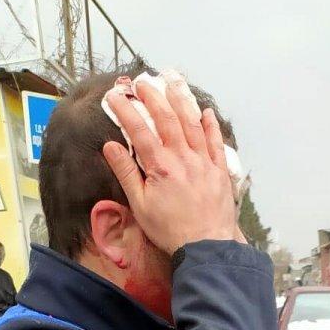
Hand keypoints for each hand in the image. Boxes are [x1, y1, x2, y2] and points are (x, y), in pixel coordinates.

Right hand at [102, 76, 236, 253]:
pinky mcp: (219, 172)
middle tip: (142, 82)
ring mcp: (204, 162)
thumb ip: (126, 173)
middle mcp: (183, 158)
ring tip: (171, 83)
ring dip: (180, 100)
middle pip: (167, 118)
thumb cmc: (170, 231)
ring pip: (192, 123)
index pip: (139, 129)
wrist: (206, 247)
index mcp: (161, 166)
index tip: (115, 95)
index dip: (125, 110)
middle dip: (152, 96)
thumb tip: (110, 147)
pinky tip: (205, 112)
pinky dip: (210, 125)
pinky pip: (215, 142)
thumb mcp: (140, 206)